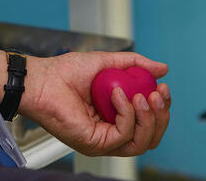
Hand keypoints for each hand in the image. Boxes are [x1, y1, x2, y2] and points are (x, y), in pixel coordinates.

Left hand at [20, 52, 170, 155]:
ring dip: (148, 117)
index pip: (147, 122)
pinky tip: (117, 95)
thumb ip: (134, 64)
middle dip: (161, 115)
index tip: (162, 87)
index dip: (160, 108)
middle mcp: (109, 132)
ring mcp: (102, 140)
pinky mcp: (95, 144)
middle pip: (150, 136)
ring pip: (142, 142)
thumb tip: (163, 68)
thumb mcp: (106, 62)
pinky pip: (123, 135)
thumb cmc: (64, 72)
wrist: (42, 79)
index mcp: (113, 117)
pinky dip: (127, 113)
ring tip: (142, 95)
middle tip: (158, 93)